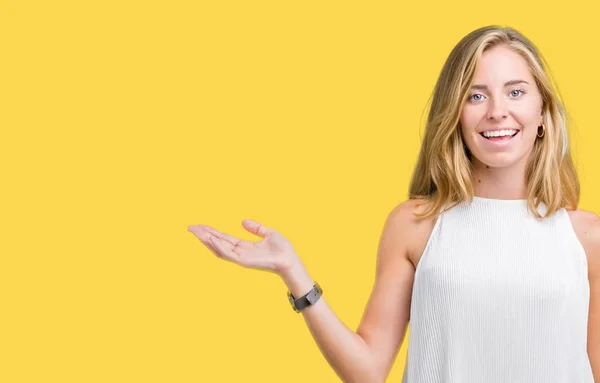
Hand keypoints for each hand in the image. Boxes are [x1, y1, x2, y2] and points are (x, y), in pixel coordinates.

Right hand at [187, 219, 301, 274]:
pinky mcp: (243, 261)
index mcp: (243, 246)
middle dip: (204, 235)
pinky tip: (210, 238)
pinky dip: (218, 246)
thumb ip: (255, 228)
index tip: (200, 226)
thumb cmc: (282, 249)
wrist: (290, 259)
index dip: (211, 232)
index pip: (223, 238)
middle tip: (191, 227)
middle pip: (217, 243)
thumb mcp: (267, 233)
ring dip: (206, 240)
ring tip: (195, 231)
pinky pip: (227, 253)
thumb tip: (242, 221)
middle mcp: (239, 252)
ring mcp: (240, 258)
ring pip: (218, 248)